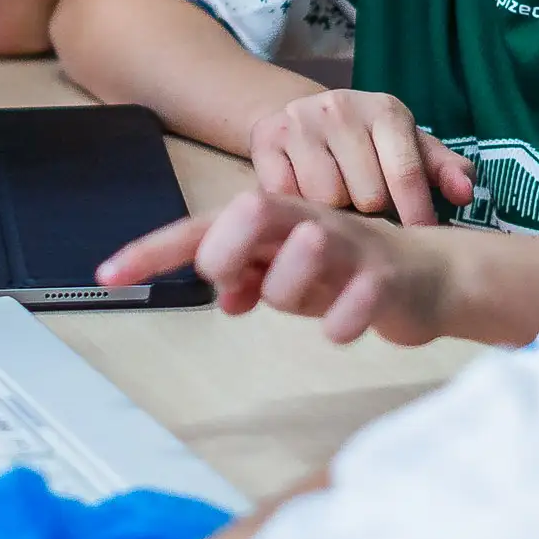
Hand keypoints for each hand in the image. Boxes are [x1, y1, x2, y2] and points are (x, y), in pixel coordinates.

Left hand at [102, 191, 455, 345]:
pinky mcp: (387, 277)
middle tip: (233, 281)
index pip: (203, 228)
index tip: (107, 275)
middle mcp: (307, 221)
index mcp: (274, 222)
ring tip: (303, 303)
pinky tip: (337, 329)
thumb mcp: (287, 278)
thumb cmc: (348, 272)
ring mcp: (350, 245)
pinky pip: (356, 298)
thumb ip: (250, 278)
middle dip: (227, 247)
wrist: (431, 276)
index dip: (154, 251)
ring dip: (287, 285)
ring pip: (304, 247)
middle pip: (251, 208)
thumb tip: (223, 295)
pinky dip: (339, 320)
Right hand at [246, 87, 474, 221]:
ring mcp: (300, 121)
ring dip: (334, 216)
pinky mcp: (265, 138)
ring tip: (339, 212)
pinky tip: (306, 208)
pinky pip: (285, 195)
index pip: (406, 174)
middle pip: (366, 194)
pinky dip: (297, 210)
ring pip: (325, 199)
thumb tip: (465, 194)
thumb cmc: (369, 142)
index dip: (416, 215)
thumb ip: (444, 169)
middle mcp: (341, 108)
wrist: (304, 115)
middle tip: (368, 218)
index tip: (418, 240)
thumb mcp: (410, 147)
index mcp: (386, 110)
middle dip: (372, 216)